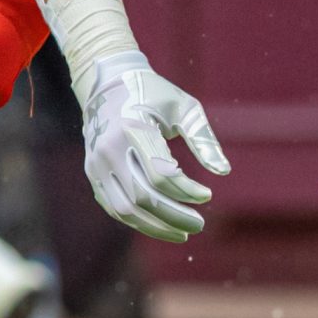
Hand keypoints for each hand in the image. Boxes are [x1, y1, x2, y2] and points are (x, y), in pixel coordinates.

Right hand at [81, 52, 230, 241]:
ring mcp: (96, 164)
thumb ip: (204, 139)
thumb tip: (223, 172)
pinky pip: (114, 207)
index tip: (207, 195)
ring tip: (182, 233)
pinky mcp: (93, 174)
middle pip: (143, 197)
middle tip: (199, 225)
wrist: (108, 84)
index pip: (160, 174)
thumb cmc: (154, 95)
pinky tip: (161, 224)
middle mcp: (109, 149)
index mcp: (133, 128)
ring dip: (156, 227)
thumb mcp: (185, 107)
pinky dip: (138, 220)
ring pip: (125, 209)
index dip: (186, 191)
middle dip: (173, 216)